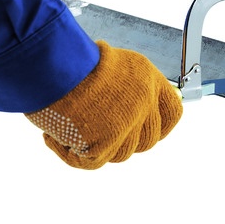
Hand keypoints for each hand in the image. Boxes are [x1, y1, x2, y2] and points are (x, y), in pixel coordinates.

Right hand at [25, 41, 182, 168]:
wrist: (51, 64)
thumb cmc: (75, 62)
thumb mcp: (116, 66)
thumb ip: (132, 89)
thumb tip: (140, 113)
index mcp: (150, 81)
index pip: (172, 113)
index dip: (160, 125)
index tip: (146, 128)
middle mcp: (143, 103)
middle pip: (148, 140)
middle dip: (127, 139)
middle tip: (102, 130)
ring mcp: (126, 125)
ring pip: (122, 153)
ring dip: (99, 145)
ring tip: (75, 125)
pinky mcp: (102, 145)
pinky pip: (93, 162)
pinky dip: (71, 153)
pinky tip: (56, 135)